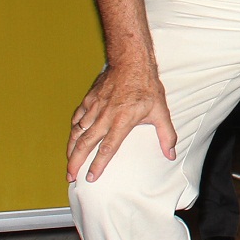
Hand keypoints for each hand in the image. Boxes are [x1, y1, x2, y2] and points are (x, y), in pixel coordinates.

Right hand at [66, 61, 176, 182]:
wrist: (131, 61)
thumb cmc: (146, 86)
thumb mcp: (161, 111)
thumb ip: (166, 135)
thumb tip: (171, 154)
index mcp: (122, 121)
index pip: (107, 148)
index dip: (97, 165)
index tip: (91, 178)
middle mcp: (105, 116)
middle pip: (86, 144)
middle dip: (76, 162)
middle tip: (70, 176)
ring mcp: (95, 107)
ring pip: (78, 132)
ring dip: (71, 149)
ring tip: (68, 162)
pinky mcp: (89, 99)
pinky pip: (77, 118)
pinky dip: (73, 130)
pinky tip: (72, 137)